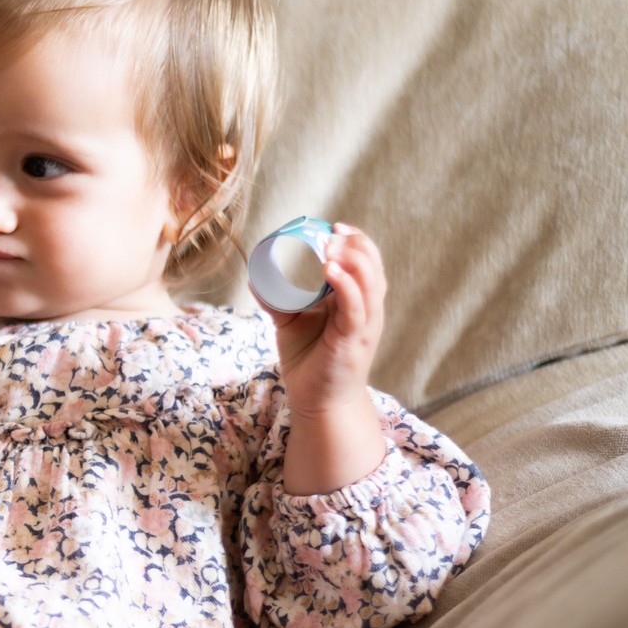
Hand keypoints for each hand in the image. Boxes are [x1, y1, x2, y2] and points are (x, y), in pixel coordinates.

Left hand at [265, 224, 385, 417]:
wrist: (317, 401)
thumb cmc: (309, 361)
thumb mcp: (291, 323)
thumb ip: (278, 301)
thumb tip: (254, 279)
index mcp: (355, 301)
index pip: (366, 263)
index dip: (356, 242)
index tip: (334, 226)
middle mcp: (366, 310)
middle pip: (373, 268)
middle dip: (356, 245)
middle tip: (333, 231)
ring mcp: (364, 325)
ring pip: (371, 284)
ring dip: (353, 260)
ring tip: (331, 246)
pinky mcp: (355, 340)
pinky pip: (357, 308)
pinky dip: (347, 286)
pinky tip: (331, 271)